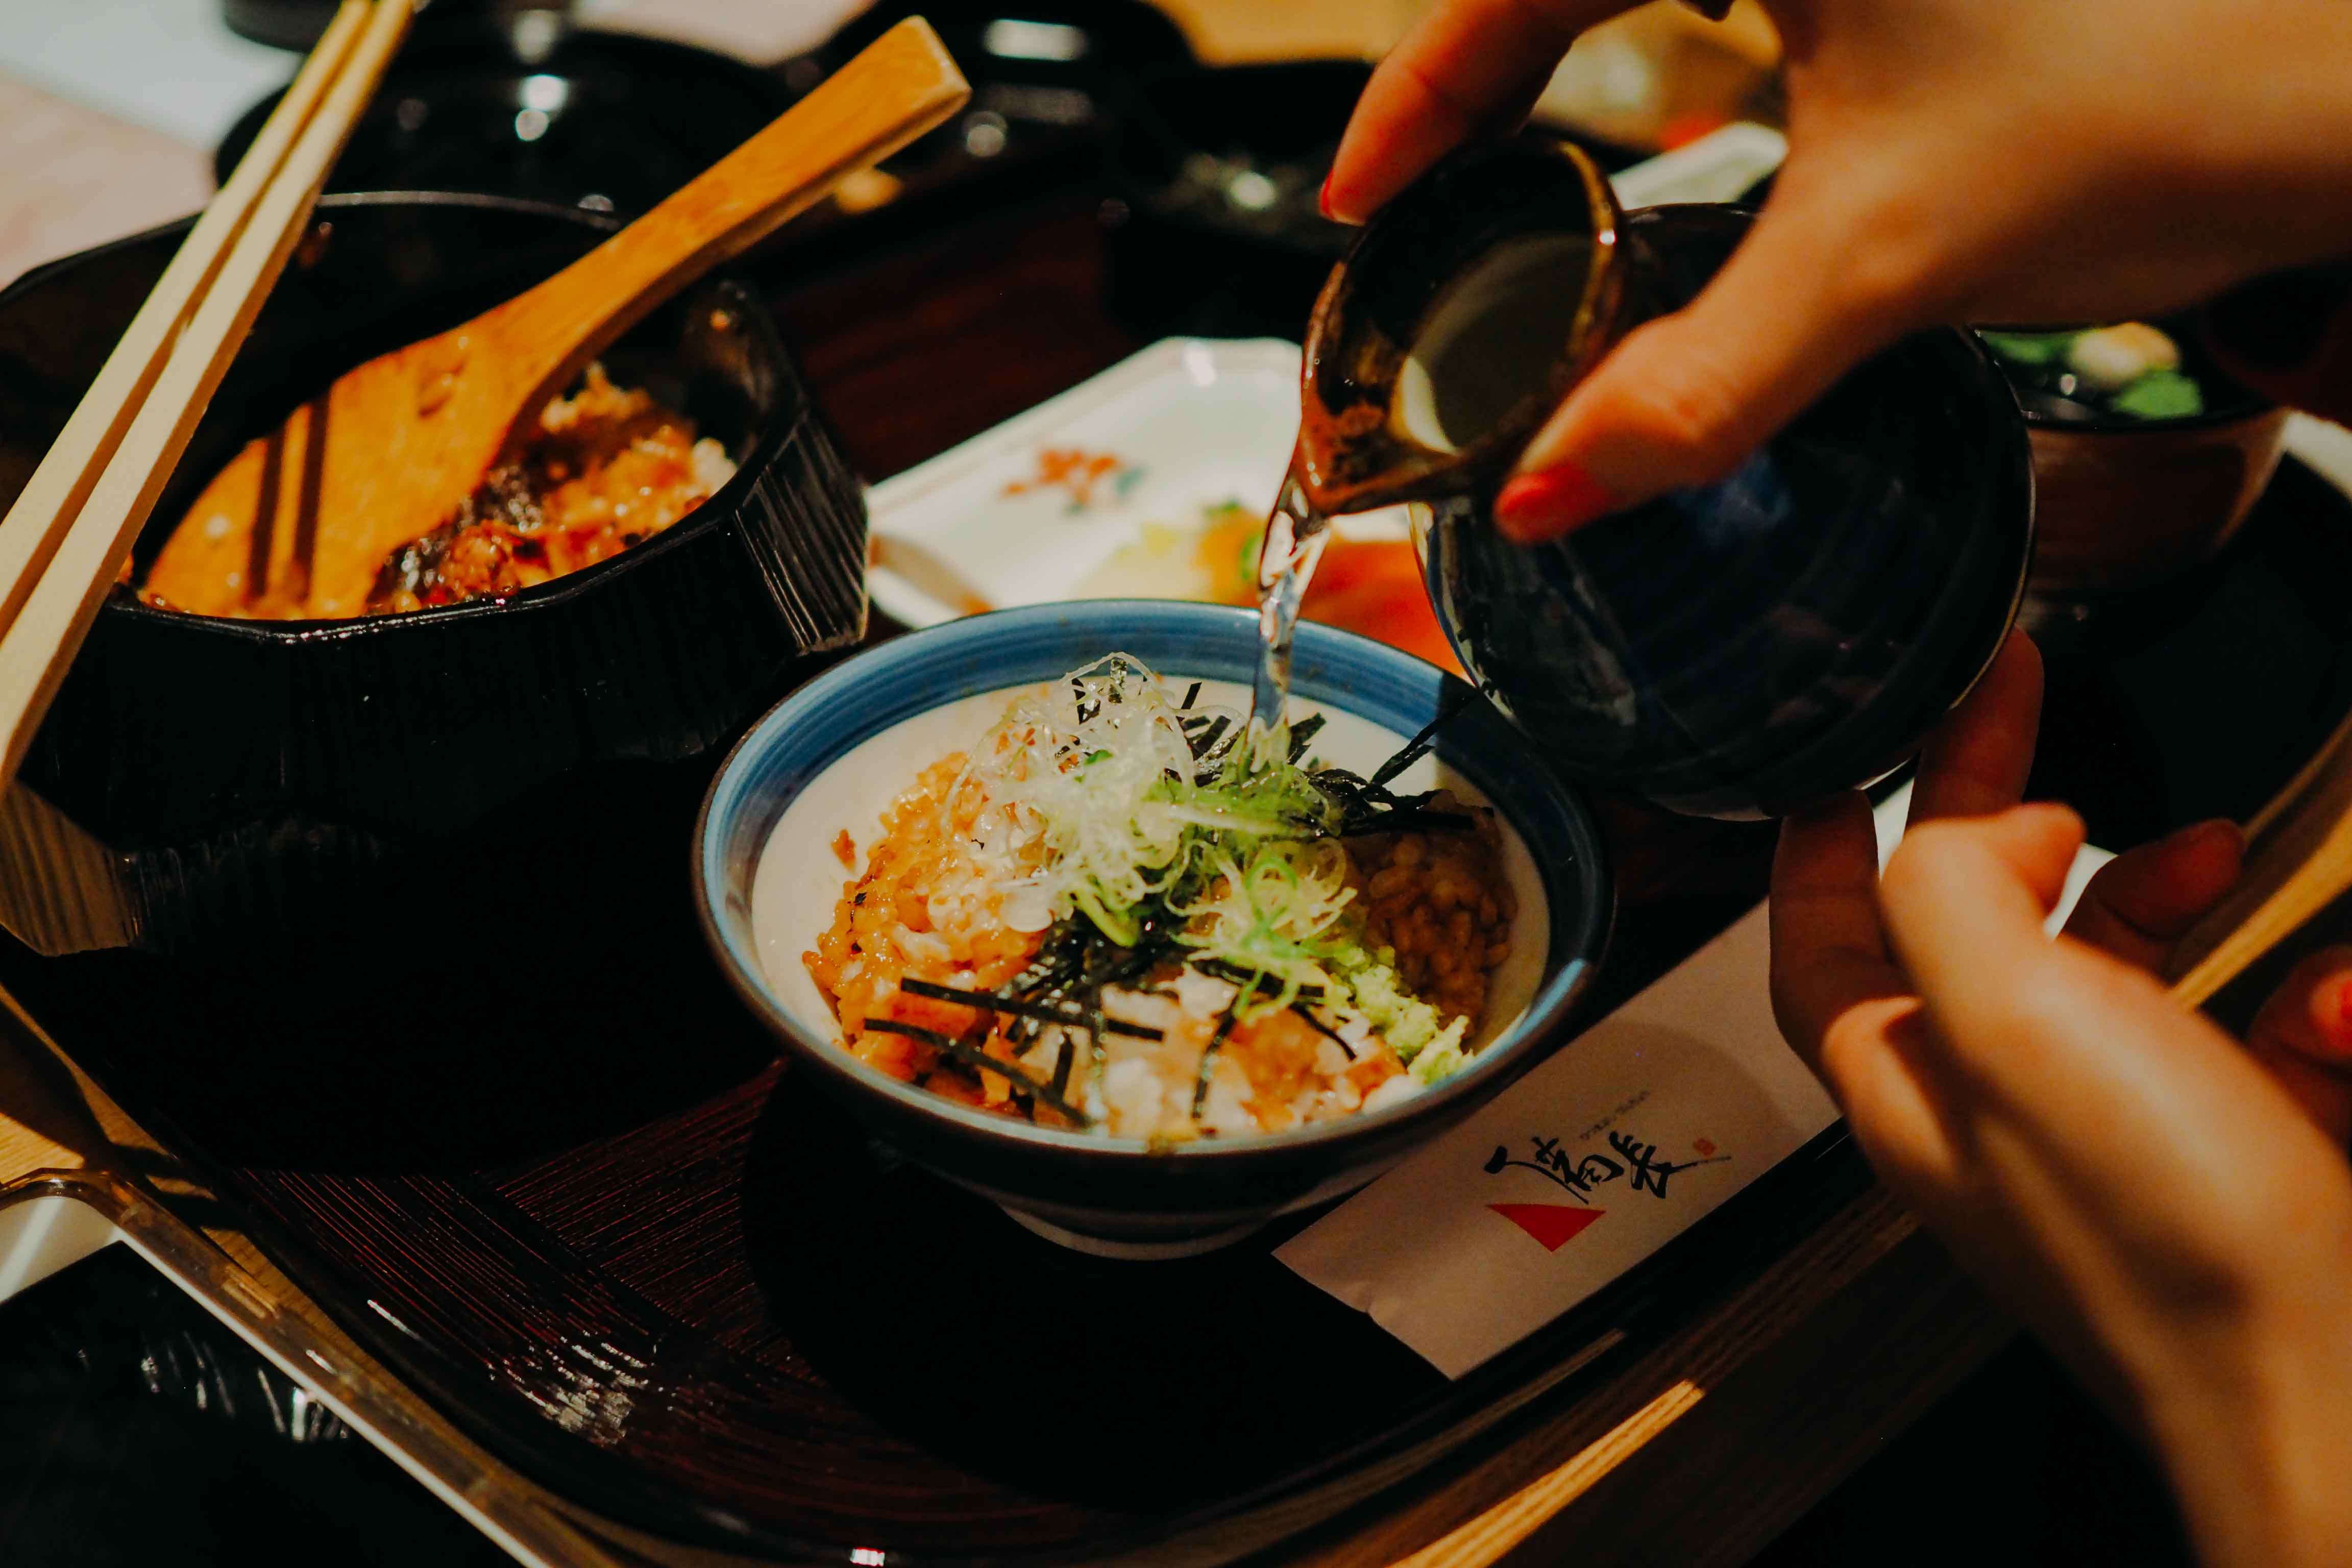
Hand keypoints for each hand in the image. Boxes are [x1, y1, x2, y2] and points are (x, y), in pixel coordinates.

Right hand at [1323, 0, 2351, 537]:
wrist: (2345, 99)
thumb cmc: (2159, 108)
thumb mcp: (1883, 258)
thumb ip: (1698, 386)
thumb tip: (1551, 493)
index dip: (1418, 90)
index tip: (1363, 193)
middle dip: (1481, 64)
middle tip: (1425, 180)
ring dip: (1571, 40)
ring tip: (1515, 152)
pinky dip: (1672, 30)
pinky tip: (1670, 113)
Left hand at [1769, 630, 2351, 1567]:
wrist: (2338, 1388)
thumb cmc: (2164, 1238)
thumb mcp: (2005, 1018)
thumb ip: (1946, 894)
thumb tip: (1962, 815)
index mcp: (1911, 1081)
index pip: (1816, 934)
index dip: (1818, 830)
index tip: (1859, 733)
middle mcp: (2004, 1105)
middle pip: (1965, 925)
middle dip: (1997, 815)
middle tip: (2024, 713)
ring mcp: (2128, 1127)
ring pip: (2113, 961)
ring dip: (2154, 883)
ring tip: (2203, 842)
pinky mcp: (2246, 1146)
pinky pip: (2254, 1024)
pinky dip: (2294, 984)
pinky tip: (2324, 1000)